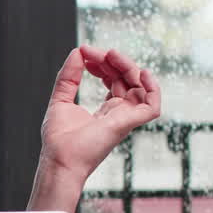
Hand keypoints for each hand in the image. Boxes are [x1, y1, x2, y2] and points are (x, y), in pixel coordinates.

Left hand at [27, 45, 160, 212]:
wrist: (60, 159)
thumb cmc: (59, 138)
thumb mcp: (61, 99)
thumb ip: (68, 77)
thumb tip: (77, 52)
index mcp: (106, 110)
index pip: (113, 79)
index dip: (103, 63)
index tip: (85, 52)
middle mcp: (119, 113)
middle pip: (127, 79)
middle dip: (114, 61)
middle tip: (95, 52)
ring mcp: (125, 117)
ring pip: (140, 86)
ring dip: (128, 66)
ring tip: (111, 55)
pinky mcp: (128, 123)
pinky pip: (153, 105)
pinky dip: (152, 88)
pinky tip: (140, 73)